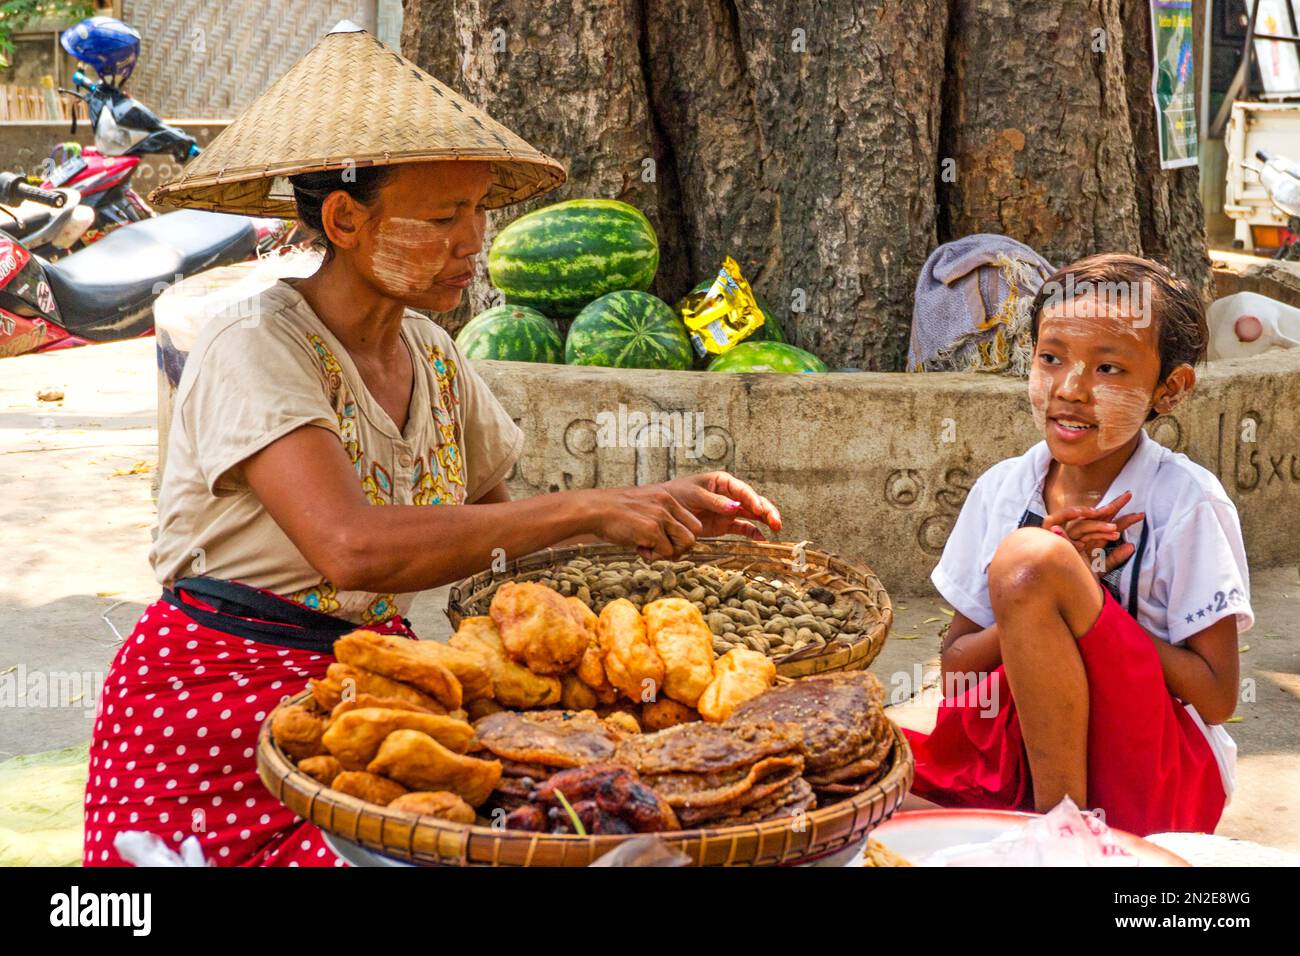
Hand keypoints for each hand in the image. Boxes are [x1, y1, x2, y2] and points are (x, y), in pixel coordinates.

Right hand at [584, 472, 781, 561]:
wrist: (599, 509)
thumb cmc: (626, 518)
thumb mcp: (655, 514)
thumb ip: (674, 524)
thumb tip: (689, 542)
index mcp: (677, 498)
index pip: (705, 520)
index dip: (739, 519)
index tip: (770, 523)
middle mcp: (674, 503)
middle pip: (693, 537)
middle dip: (675, 548)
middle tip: (653, 545)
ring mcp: (665, 514)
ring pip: (682, 545)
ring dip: (664, 552)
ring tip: (644, 545)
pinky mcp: (653, 526)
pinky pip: (664, 552)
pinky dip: (651, 554)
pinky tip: (637, 547)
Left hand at [662, 471, 781, 539]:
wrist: (664, 510)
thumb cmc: (677, 495)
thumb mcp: (694, 494)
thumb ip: (715, 501)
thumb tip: (735, 507)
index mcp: (723, 482)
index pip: (742, 490)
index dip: (753, 499)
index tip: (760, 509)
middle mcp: (730, 495)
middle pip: (753, 501)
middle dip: (766, 510)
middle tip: (776, 522)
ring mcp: (729, 510)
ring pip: (752, 514)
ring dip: (765, 520)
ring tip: (776, 528)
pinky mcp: (725, 524)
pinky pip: (743, 528)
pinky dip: (753, 532)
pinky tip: (761, 538)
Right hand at [1043, 490, 1143, 577]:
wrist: (1066, 592)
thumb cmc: (1081, 581)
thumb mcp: (1102, 568)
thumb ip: (1115, 557)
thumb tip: (1131, 545)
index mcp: (1091, 543)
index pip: (1108, 526)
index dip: (1124, 519)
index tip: (1140, 514)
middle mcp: (1080, 537)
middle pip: (1096, 517)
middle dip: (1112, 506)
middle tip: (1128, 495)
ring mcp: (1068, 537)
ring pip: (1083, 524)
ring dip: (1098, 524)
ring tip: (1114, 529)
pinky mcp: (1056, 539)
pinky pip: (1065, 525)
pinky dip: (1072, 517)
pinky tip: (1089, 516)